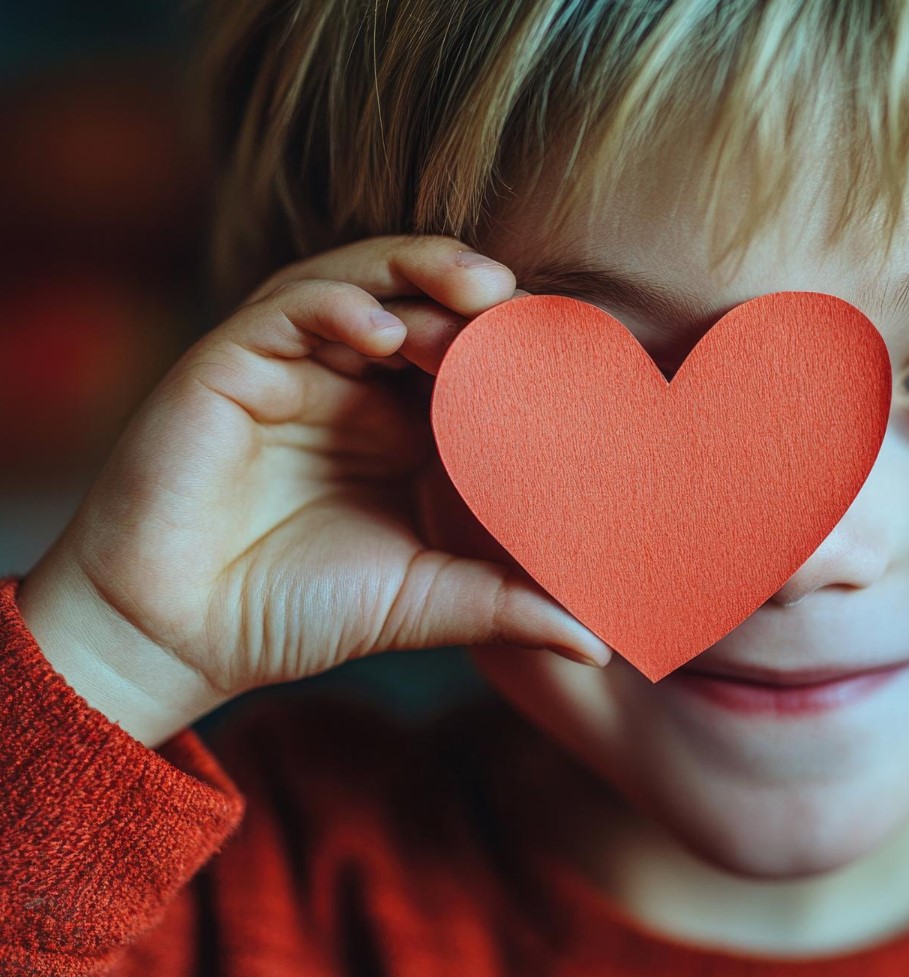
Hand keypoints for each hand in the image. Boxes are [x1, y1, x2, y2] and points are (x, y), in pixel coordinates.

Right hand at [17, 236, 610, 746]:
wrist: (181, 639)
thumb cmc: (297, 612)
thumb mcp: (424, 599)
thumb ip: (506, 605)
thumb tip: (600, 642)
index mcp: (398, 426)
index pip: (467, 358)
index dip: (514, 346)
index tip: (572, 357)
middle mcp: (348, 383)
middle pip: (420, 303)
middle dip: (475, 292)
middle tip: (526, 300)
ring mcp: (289, 366)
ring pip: (357, 283)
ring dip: (418, 273)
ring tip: (478, 287)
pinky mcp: (228, 364)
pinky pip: (284, 309)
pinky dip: (335, 303)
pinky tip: (381, 329)